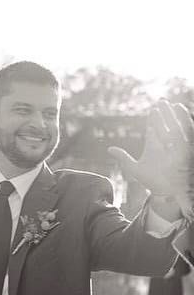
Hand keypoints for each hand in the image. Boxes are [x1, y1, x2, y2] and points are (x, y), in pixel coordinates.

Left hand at [108, 100, 193, 220]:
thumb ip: (123, 158)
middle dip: (163, 113)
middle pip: (164, 125)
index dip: (153, 119)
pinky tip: (182, 116)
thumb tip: (109, 149)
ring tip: (168, 105)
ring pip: (174, 127)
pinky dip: (185, 124)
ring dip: (172, 116)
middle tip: (161, 101)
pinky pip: (186, 135)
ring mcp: (175, 147)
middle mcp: (165, 145)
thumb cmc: (152, 182)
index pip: (153, 129)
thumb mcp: (135, 169)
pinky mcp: (184, 151)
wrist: (166, 193)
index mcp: (154, 147)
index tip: (153, 109)